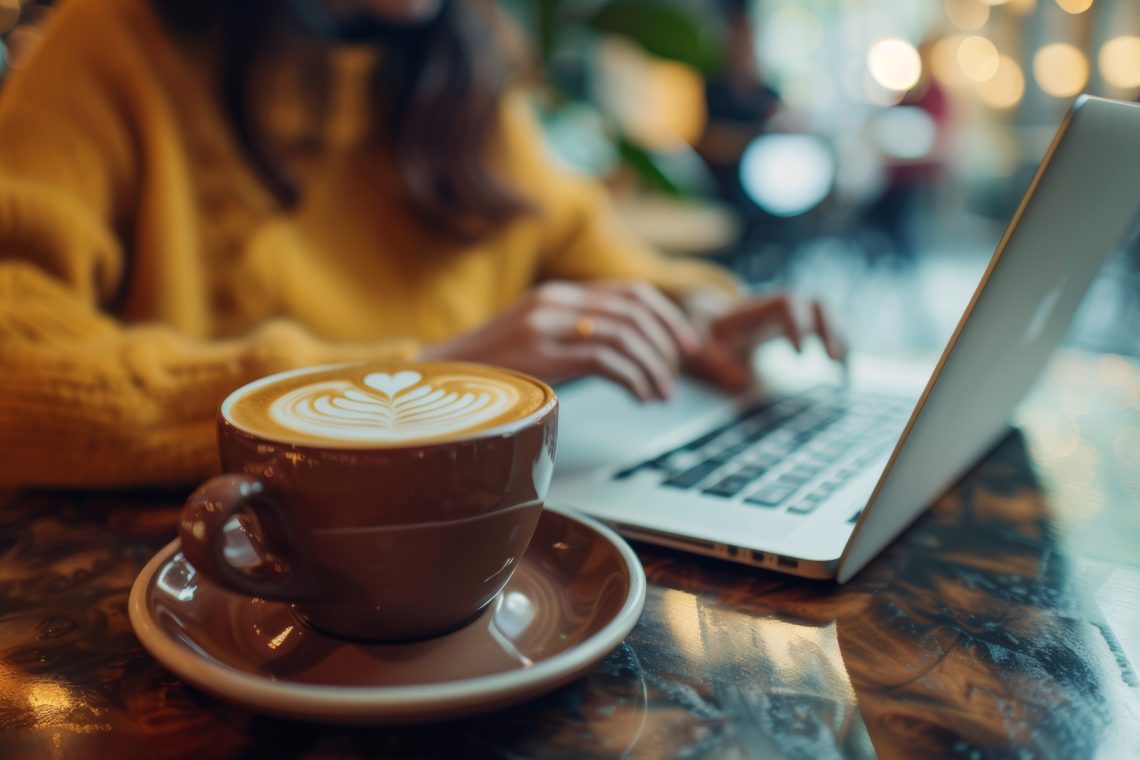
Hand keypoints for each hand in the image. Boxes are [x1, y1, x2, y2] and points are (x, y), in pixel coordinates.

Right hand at [420, 281, 700, 400]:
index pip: (628, 292)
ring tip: (661, 393)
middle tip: (682, 368)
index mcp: (556, 295)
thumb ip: (573, 338)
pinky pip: (604, 360)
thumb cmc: (488, 371)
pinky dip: (632, 379)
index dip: (666, 315)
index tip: (686, 342)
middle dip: (668, 339)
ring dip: (652, 366)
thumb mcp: (535, 344)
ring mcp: (546, 325)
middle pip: (633, 309)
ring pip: (624, 335)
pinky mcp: (541, 353)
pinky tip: (639, 397)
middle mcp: (554, 302)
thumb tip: (625, 356)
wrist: (434, 381)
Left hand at [685, 290, 846, 392]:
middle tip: (833, 360)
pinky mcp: (802, 327)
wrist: (711, 324)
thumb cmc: (708, 335)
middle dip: (829, 329)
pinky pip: (829, 331)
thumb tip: (740, 382)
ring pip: (828, 316)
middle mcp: (782, 305)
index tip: (800, 355)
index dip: (798, 323)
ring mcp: (795, 314)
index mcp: (758, 305)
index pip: (788, 302)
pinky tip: (843, 376)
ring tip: (843, 373)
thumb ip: (714, 361)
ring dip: (840, 339)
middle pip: (816, 303)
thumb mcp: (703, 346)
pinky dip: (840, 350)